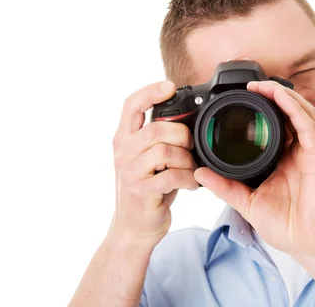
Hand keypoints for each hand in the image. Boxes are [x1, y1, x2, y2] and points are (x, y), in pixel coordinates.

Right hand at [109, 80, 199, 246]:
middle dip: (182, 134)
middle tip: (191, 147)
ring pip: (164, 151)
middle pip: (156, 128)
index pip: (131, 105)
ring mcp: (131, 173)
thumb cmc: (148, 188)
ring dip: (186, 159)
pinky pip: (171, 176)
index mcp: (124, 139)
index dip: (150, 92)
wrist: (133, 228)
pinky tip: (191, 183)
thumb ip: (159, 137)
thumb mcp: (147, 158)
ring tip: (191, 168)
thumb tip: (188, 116)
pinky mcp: (142, 192)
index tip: (170, 86)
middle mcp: (123, 153)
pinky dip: (188, 178)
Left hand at [194, 81, 314, 258]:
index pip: (276, 125)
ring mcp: (309, 152)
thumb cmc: (284, 226)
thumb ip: (225, 187)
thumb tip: (199, 173)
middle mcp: (298, 151)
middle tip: (251, 85)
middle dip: (272, 94)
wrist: (307, 245)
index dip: (263, 108)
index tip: (241, 99)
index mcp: (283, 159)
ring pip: (300, 111)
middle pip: (289, 112)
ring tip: (262, 85)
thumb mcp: (247, 203)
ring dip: (282, 94)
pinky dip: (294, 107)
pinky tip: (280, 96)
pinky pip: (308, 124)